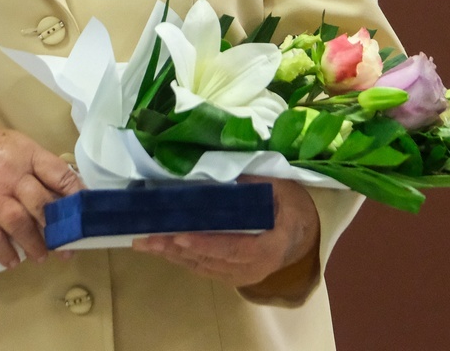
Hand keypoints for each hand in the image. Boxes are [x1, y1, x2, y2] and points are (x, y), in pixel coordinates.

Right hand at [0, 103, 80, 267]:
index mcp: (27, 154)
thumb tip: (64, 190)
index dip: (77, 195)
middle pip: (41, 204)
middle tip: (68, 246)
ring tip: (42, 257)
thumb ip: (38, 166)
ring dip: (34, 243)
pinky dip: (2, 250)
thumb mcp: (17, 144)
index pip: (59, 174)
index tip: (87, 213)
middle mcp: (11, 173)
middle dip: (57, 228)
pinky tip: (12, 261)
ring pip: (18, 222)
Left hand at [131, 176, 319, 288]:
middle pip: (210, 261)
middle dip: (176, 248)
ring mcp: (242, 276)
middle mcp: (254, 268)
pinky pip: (204, 269)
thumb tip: (216, 173)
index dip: (205, 243)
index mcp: (270, 247)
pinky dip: (182, 258)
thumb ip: (251, 183)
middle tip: (147, 237)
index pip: (233, 247)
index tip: (179, 235)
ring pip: (202, 267)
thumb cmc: (291, 204)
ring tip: (145, 241)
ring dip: (172, 255)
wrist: (304, 232)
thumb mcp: (278, 187)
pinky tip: (162, 248)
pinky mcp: (233, 276)